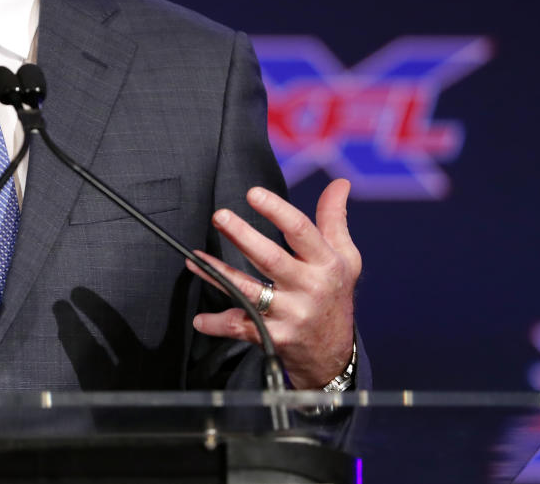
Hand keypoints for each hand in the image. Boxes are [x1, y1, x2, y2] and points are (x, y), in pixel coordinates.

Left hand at [188, 178, 360, 389]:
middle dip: (244, 237)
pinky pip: (241, 327)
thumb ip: (334, 219)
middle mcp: (309, 288)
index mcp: (326, 263)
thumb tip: (340, 183)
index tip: (252, 193)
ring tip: (194, 259)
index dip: (276, 210)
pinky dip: (218, 324)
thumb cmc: (335, 295)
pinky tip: (200, 319)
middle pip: (271, 259)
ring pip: (249, 291)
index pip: (301, 231)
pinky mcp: (274, 337)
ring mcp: (291, 314)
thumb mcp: (345, 258)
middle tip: (220, 216)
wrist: (334, 356)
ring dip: (219, 275)